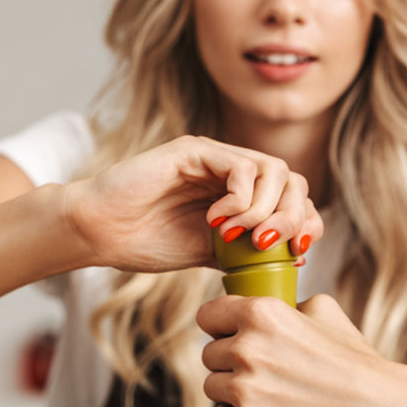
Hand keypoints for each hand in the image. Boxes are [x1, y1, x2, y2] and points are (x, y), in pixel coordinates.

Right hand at [63, 135, 322, 271]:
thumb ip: (247, 252)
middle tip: (267, 246)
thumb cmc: (146, 242)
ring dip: (266, 210)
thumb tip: (296, 256)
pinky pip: (241, 168)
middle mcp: (232, 172)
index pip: (294, 198)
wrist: (99, 232)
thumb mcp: (210, 255)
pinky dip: (240, 200)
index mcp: (240, 195)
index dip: (306, 222)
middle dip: (292, 218)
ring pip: (275, 170)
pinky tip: (216, 222)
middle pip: (293, 181)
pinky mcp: (195, 151)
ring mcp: (214, 159)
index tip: (299, 251)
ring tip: (238, 237)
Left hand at [196, 293, 406, 406]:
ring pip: (212, 387)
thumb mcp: (325, 311)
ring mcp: (245, 388)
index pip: (208, 315)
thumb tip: (272, 303)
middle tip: (254, 372)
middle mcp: (247, 347)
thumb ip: (290, 302)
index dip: (216, 326)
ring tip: (256, 396)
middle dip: (226, 362)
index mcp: (261, 313)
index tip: (224, 335)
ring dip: (227, 393)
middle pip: (209, 355)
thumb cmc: (354, 360)